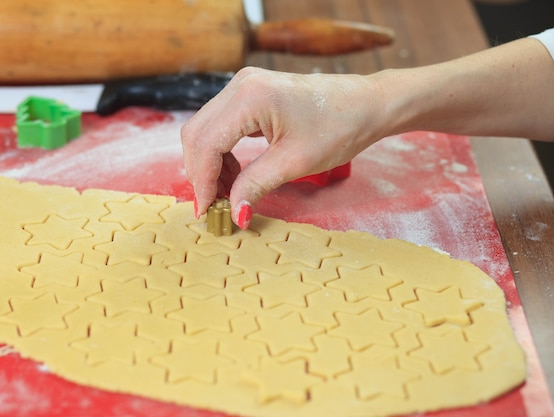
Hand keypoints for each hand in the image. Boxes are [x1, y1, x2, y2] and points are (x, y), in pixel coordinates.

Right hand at [181, 66, 387, 227]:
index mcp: (249, 97)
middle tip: (214, 206)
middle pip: (197, 134)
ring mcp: (243, 86)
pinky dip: (221, 152)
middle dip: (201, 173)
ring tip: (228, 193)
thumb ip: (255, 185)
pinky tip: (235, 174)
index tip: (207, 211)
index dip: (202, 181)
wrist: (366, 105)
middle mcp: (240, 85)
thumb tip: (233, 213)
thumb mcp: (294, 163)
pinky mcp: (249, 93)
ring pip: (205, 130)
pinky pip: (221, 125)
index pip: (206, 143)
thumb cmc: (338, 128)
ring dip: (209, 164)